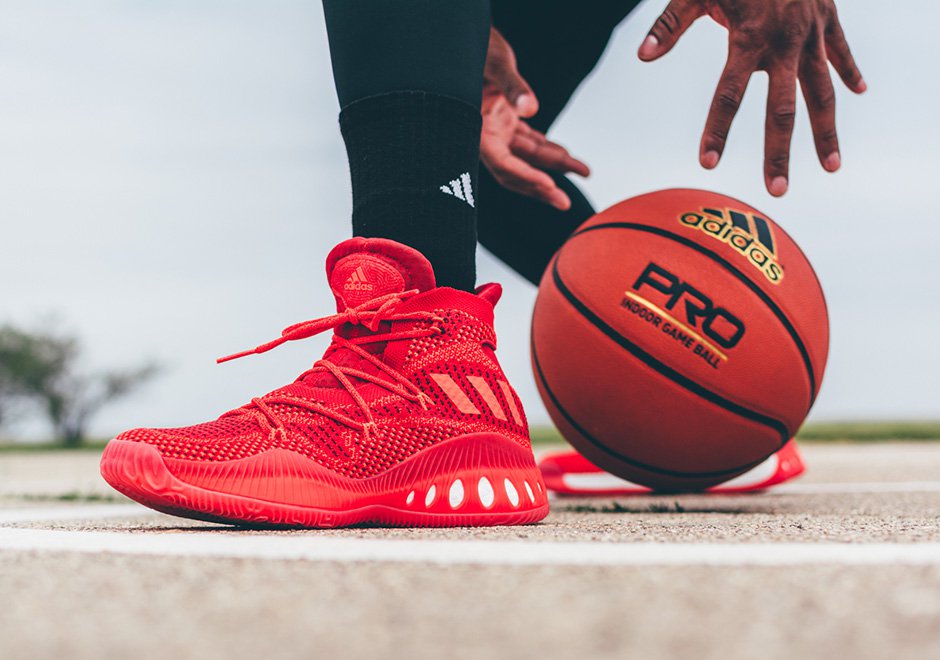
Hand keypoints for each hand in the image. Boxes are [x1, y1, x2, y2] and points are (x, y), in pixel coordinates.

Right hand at [481, 28, 589, 209]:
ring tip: (584, 172)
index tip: (548, 185)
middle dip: (540, 187)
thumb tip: (531, 108)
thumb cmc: (476, 49)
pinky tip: (568, 157)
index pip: (502, 163)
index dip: (525, 176)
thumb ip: (512, 86)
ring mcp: (495, 130)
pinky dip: (548, 150)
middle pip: (515, 171)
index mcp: (475, 127)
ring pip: (527, 157)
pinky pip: (529, 142)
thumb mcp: (495, 63)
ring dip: (554, 167)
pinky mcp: (505, 122)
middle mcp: (485, 134)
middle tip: (564, 203)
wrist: (465, 41)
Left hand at [639, 0, 864, 196]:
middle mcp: (784, 44)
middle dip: (779, 152)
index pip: (728, 95)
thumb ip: (670, 24)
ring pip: (823, 92)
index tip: (706, 163)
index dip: (716, 130)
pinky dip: (850, 73)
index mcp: (748, 39)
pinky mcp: (830, 20)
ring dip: (827, 132)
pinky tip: (859, 95)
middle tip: (776, 191)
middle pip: (782, 109)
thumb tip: (643, 57)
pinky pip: (842, 53)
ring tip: (832, 168)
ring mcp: (812, 34)